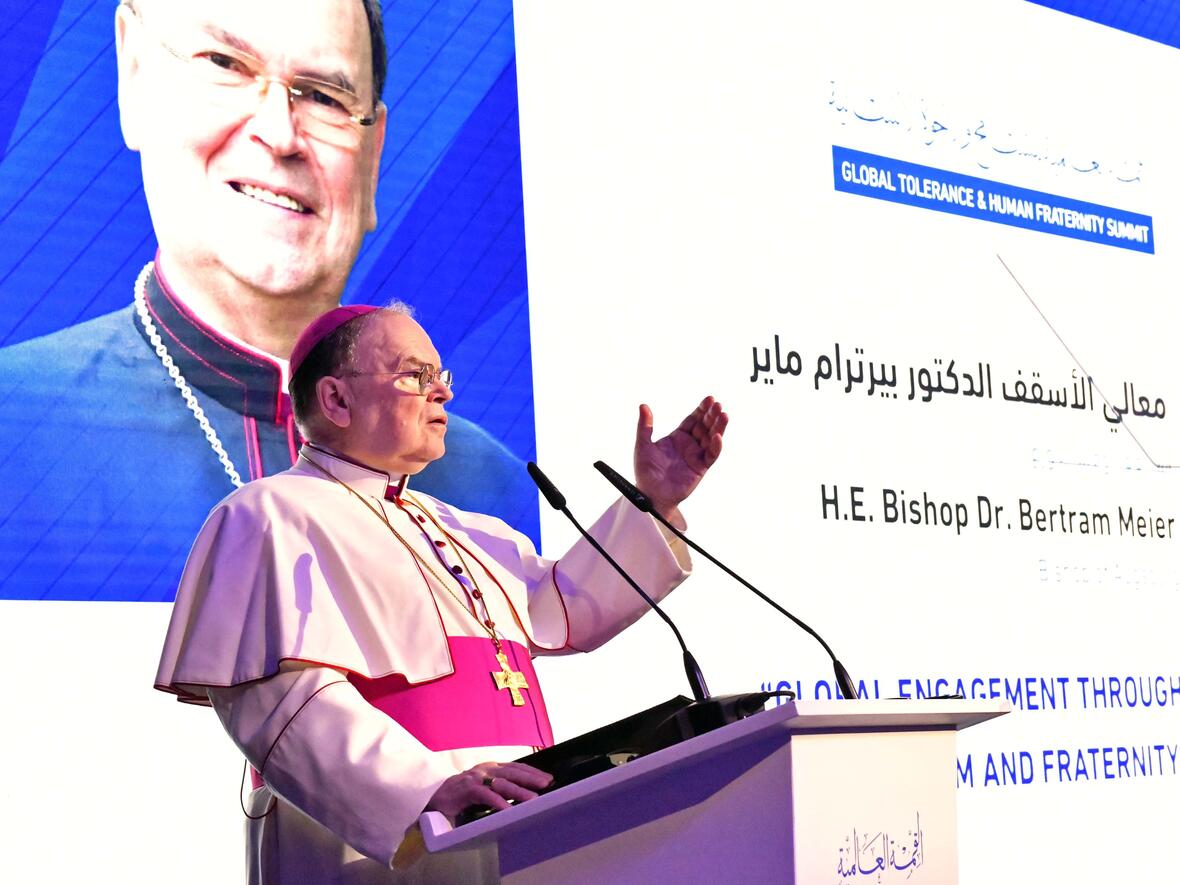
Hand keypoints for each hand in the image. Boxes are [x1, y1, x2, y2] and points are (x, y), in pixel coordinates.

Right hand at [424, 761, 552, 821]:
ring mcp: (476, 778)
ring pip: (502, 783)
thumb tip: (524, 793)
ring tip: (533, 800)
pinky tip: (508, 810)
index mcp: (491, 767)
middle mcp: (485, 769)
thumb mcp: (485, 787)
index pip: (516, 767)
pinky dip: (498, 802)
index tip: (548, 778)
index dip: (532, 772)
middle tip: (547, 784)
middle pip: (512, 772)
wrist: (436, 798)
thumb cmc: (463, 794)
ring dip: (519, 791)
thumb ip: (500, 787)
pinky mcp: (467, 789)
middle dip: (531, 778)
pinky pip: (486, 796)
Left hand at [633, 396, 726, 527]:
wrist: (650, 495)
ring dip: (718, 427)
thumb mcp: (643, 446)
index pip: (693, 420)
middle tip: (717, 405)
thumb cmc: (645, 472)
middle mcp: (689, 445)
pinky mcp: (700, 468)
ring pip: (711, 438)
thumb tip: (643, 405)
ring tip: (723, 415)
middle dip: (712, 415)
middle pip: (704, 426)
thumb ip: (644, 426)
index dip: (701, 410)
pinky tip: (717, 436)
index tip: (709, 399)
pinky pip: (711, 455)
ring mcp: (696, 456)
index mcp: (678, 437)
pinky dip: (716, 446)